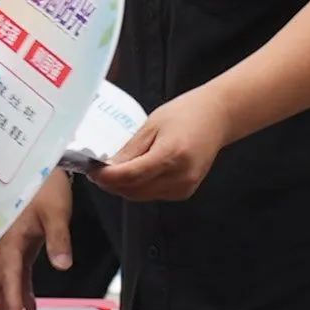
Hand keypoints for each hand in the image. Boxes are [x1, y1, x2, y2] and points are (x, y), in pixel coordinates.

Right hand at [0, 173, 72, 309]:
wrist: (44, 165)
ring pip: (4, 279)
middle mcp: (7, 244)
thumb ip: (59, 240)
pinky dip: (21, 289)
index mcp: (12, 238)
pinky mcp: (23, 244)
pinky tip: (29, 307)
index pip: (10, 274)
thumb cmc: (47, 186)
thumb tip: (62, 265)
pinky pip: (18, 272)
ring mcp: (13, 245)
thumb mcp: (57, 212)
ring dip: (5, 303)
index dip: (10, 298)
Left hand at [89, 89, 233, 204]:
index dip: (106, 176)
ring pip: (142, 196)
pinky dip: (139, 188)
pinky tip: (134, 174)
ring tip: (112, 172)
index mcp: (171, 155)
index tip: (91, 170)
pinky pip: (154, 195)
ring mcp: (184, 187)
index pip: (130, 175)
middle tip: (97, 170)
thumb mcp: (152, 125)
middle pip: (134, 190)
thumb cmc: (186, 113)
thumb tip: (108, 167)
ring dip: (123, 187)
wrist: (218, 117)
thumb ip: (130, 150)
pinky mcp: (185, 191)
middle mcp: (179, 176)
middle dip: (111, 183)